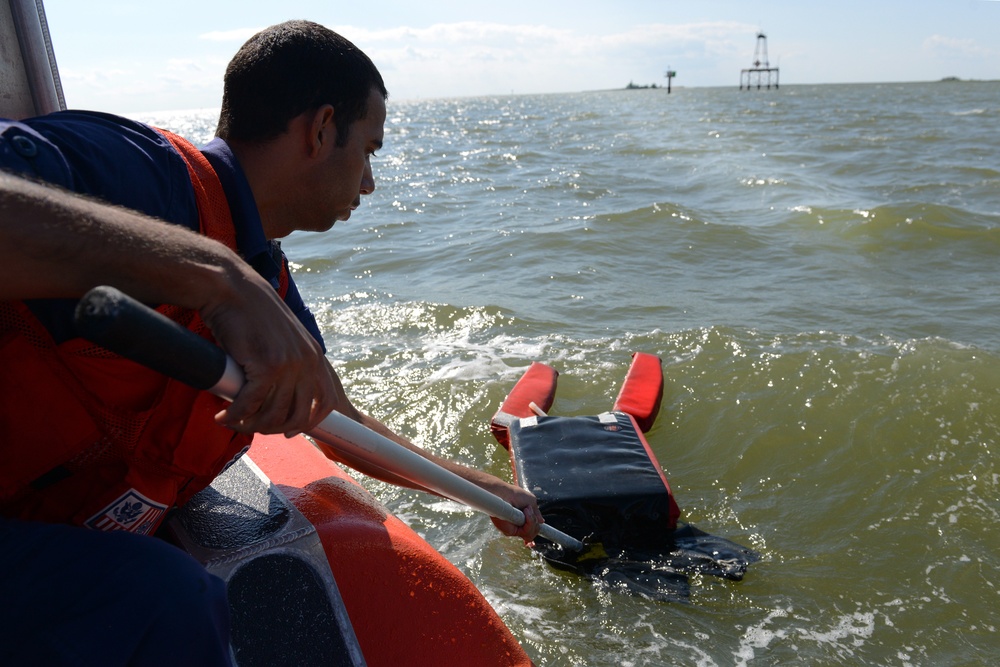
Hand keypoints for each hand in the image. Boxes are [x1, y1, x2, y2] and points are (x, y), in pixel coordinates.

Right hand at [198, 266, 338, 435]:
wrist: (233, 289)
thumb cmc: (251, 314)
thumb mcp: (284, 337)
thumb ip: (290, 361)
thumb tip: (279, 393)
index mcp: (315, 356)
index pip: (326, 401)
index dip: (309, 422)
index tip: (290, 431)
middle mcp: (307, 362)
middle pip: (298, 416)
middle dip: (273, 428)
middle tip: (251, 426)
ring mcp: (289, 366)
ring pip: (273, 415)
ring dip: (251, 425)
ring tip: (234, 422)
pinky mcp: (266, 367)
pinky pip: (250, 405)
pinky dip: (235, 416)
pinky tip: (223, 417)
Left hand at [484, 479, 543, 545]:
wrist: (504, 493)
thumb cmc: (514, 494)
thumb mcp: (531, 501)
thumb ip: (536, 513)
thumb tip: (541, 521)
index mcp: (523, 519)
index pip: (532, 530)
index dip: (535, 529)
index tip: (537, 528)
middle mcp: (518, 526)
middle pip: (533, 533)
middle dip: (535, 523)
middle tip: (529, 510)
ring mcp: (514, 530)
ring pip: (530, 535)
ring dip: (532, 521)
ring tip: (526, 510)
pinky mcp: (510, 532)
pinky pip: (525, 533)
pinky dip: (529, 523)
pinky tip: (525, 513)